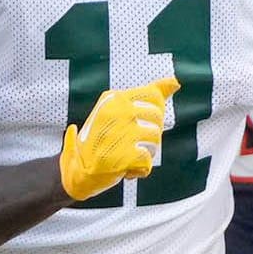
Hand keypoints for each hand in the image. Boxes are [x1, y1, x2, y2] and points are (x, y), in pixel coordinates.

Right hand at [59, 77, 178, 200]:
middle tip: (129, 143)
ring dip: (145, 152)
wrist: (76, 172)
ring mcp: (120, 133)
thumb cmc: (100, 140)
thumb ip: (146, 95)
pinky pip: (147, 161)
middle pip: (157, 118)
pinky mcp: (123, 156)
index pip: (153, 97)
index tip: (138, 124)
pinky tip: (124, 168)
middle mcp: (116, 112)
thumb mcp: (117, 111)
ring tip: (126, 155)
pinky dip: (139, 169)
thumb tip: (176, 81)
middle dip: (149, 134)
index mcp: (114, 99)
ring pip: (155, 140)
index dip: (154, 114)